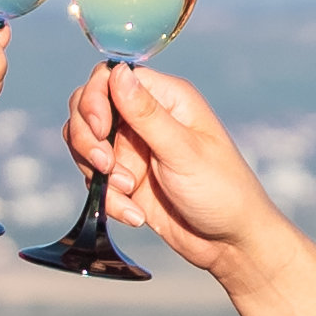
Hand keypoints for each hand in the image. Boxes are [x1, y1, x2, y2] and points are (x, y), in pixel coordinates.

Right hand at [66, 66, 289, 279]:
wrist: (229, 243)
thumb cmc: (222, 191)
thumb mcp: (183, 151)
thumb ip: (146, 114)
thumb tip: (117, 72)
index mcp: (167, 99)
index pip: (110, 77)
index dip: (95, 99)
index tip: (100, 129)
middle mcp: (146, 118)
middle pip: (89, 109)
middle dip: (87, 138)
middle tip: (105, 165)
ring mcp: (134, 149)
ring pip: (86, 145)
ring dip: (98, 172)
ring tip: (129, 191)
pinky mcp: (127, 178)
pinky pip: (96, 179)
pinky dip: (108, 198)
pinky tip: (136, 214)